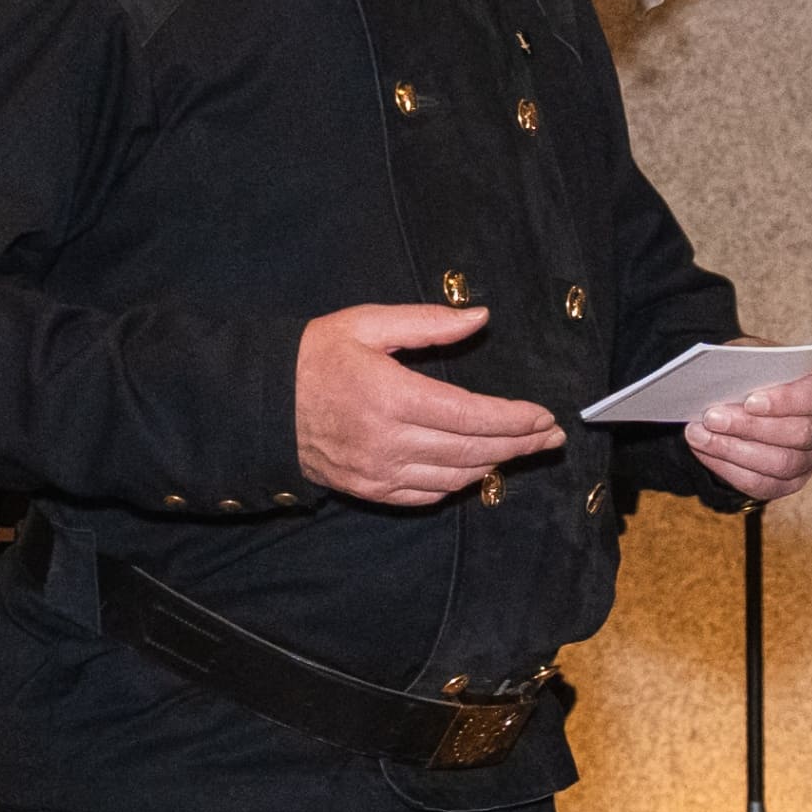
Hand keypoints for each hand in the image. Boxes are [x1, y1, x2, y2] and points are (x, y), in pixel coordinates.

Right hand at [296, 302, 565, 504]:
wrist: (261, 403)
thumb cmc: (315, 356)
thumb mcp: (368, 323)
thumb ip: (428, 322)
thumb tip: (480, 316)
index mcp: (391, 396)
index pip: (472, 416)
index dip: (515, 420)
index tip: (545, 416)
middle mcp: (389, 441)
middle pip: (473, 450)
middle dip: (519, 444)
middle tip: (550, 436)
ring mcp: (379, 472)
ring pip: (456, 477)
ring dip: (495, 464)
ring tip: (522, 449)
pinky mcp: (371, 490)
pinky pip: (428, 496)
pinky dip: (459, 483)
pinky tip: (477, 468)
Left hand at [682, 357, 811, 502]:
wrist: (746, 396)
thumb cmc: (753, 371)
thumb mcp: (750, 356)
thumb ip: (743, 362)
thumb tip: (719, 378)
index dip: (786, 401)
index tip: (750, 401)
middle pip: (799, 434)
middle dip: (751, 427)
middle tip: (712, 418)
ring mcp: (811, 458)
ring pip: (780, 464)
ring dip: (734, 451)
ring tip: (699, 435)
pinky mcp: (790, 482)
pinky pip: (762, 484)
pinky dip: (728, 469)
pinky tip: (704, 451)